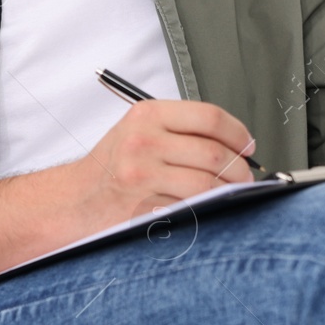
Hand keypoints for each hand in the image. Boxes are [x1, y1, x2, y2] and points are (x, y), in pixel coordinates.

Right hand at [61, 99, 256, 237]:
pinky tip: (207, 207)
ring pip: (207, 183)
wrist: (76, 198)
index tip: (248, 146)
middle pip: (214, 152)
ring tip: (232, 193)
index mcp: (148, 114)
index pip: (210, 117)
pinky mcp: (143, 205)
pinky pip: (190, 208)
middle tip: (245, 176)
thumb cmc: (112, 166)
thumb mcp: (139, 130)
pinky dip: (206, 209)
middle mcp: (144, 140)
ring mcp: (142, 174)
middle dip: (240, 169)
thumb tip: (235, 143)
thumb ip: (180, 129)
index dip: (239, 133)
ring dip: (229, 192)